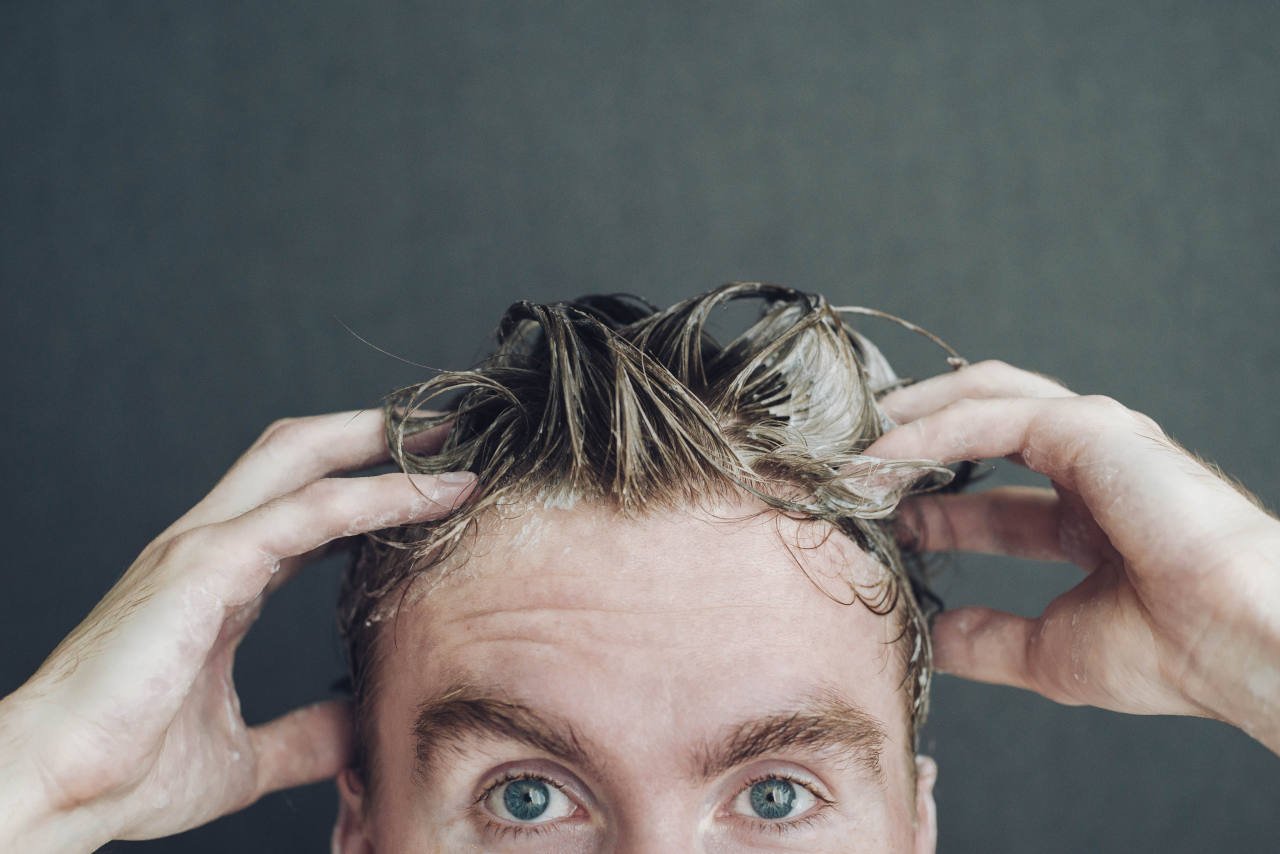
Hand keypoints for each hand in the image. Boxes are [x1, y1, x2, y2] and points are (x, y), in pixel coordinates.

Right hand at [0, 411, 474, 850]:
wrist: (55, 792)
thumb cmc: (124, 771)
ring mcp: (203, 546)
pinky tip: (429, 496)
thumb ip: (302, 737)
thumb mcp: (243, 756)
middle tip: (448, 428)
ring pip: (305, 460)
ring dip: (384, 448)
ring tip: (452, 442)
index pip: (306, 507)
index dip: (369, 487)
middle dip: (375, 433)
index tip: (434, 484)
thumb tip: (358, 731)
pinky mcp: (203, 564)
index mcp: (220, 580)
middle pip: (302, 453)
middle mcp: (211, 546)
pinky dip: (374, 496)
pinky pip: (308, 512)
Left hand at [869, 361, 1279, 752]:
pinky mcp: (1087, 426)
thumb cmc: (1171, 650)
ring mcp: (1092, 439)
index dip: (929, 509)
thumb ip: (989, 639)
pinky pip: (985, 416)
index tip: (875, 523)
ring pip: (979, 399)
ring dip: (910, 424)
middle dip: (913, 446)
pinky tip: (884, 455)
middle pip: (979, 430)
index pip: (990, 500)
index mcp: (1090, 519)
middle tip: (852, 471)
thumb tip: (934, 640)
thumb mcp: (1050, 650)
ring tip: (853, 454)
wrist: (1236, 641)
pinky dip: (927, 431)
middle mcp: (1090, 469)